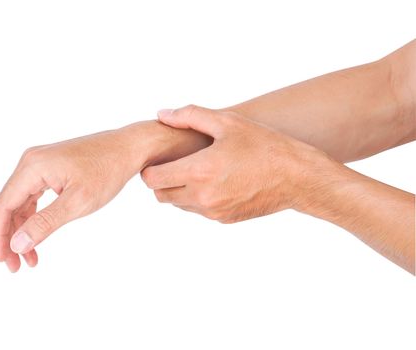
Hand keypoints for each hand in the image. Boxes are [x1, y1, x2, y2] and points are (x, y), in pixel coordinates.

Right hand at [0, 129, 143, 271]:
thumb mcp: (78, 202)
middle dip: (10, 237)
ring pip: (20, 202)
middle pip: (8, 205)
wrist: (128, 148)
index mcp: (33, 167)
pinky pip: (33, 195)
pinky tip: (38, 236)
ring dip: (22, 230)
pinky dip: (34, 217)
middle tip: (15, 266)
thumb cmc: (107, 171)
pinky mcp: (50, 167)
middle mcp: (31, 162)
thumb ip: (45, 223)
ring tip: (30, 258)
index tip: (4, 261)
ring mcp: (40, 163)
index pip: (3, 206)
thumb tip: (17, 244)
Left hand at [141, 105, 326, 222]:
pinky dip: (198, 199)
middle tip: (175, 163)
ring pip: (178, 205)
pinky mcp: (224, 219)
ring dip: (179, 190)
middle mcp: (202, 196)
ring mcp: (213, 211)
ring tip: (197, 170)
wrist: (297, 178)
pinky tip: (215, 181)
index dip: (151, 168)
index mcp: (198, 171)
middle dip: (161, 180)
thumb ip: (190, 116)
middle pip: (160, 195)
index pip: (152, 179)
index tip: (158, 158)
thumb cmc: (264, 145)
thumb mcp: (228, 122)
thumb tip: (162, 114)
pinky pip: (199, 211)